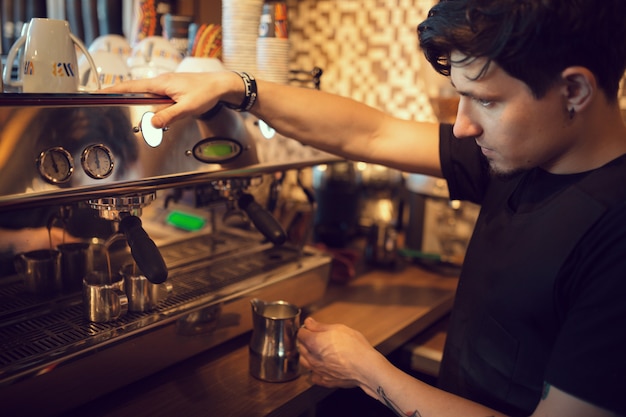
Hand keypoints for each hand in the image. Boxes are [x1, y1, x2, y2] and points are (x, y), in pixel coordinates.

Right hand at [101, 71, 237, 127]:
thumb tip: (152, 123)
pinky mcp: (173, 90)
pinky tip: (147, 111)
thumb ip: (169, 115)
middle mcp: (161, 82)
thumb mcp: (188, 107)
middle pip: (134, 89)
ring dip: (132, 100)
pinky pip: (154, 96)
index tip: (98, 93)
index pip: (131, 86)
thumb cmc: (207, 93)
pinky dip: (146, 102)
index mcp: (161, 84)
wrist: (221, 86)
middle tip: (103, 102)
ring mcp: (167, 86)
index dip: (113, 90)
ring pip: (144, 94)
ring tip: (119, 108)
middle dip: (118, 95)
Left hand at [297, 317, 385, 395]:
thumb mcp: (338, 329)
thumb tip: (309, 323)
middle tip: (317, 338)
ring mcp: (318, 371)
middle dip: (306, 341)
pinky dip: (315, 371)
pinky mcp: (325, 381)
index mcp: (314, 343)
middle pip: (301, 348)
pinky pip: (314, 376)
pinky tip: (323, 366)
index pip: (300, 334)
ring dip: (307, 356)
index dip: (305, 330)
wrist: (366, 367)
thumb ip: (320, 326)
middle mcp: (313, 358)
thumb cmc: (355, 347)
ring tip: (318, 352)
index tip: (310, 329)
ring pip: (304, 362)